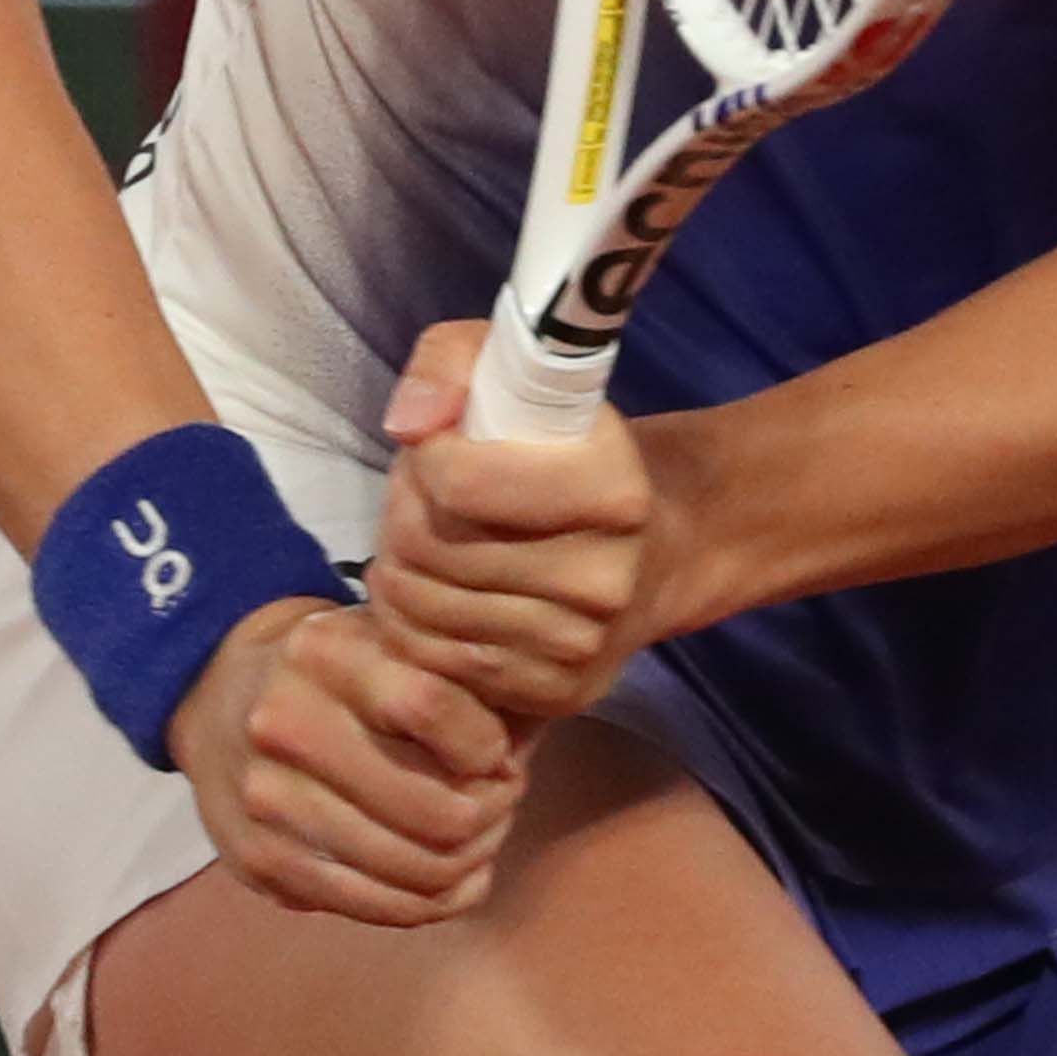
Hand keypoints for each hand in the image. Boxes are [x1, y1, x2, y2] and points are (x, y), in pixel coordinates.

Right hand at [170, 590, 526, 926]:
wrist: (216, 695)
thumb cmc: (337, 669)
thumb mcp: (390, 640)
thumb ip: (463, 679)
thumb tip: (530, 744)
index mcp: (326, 654)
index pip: (433, 709)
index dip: (488, 744)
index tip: (500, 752)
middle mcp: (286, 724)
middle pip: (432, 809)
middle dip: (491, 816)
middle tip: (502, 802)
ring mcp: (267, 801)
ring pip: (411, 869)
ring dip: (468, 862)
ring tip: (481, 838)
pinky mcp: (260, 863)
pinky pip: (373, 906)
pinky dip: (432, 903)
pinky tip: (456, 881)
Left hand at [365, 319, 663, 723]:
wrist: (660, 549)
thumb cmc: (574, 448)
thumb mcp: (521, 367)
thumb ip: (451, 362)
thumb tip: (410, 425)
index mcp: (614, 490)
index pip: (460, 483)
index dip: (426, 459)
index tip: (441, 448)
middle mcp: (606, 578)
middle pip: (429, 548)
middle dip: (400, 513)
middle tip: (418, 498)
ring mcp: (581, 645)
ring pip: (420, 609)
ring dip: (397, 568)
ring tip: (423, 540)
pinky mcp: (556, 693)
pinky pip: (433, 663)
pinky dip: (409, 625)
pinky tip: (431, 591)